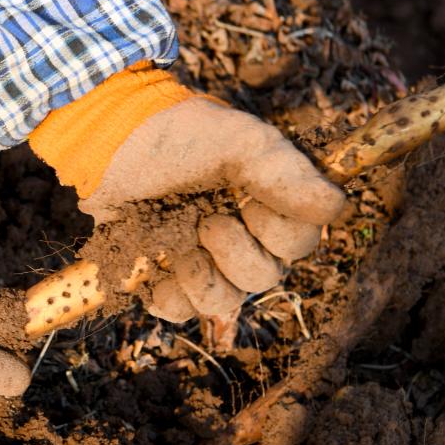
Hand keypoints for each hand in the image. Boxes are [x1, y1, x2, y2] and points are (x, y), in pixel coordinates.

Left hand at [78, 98, 345, 320]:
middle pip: (265, 277)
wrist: (107, 141)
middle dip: (235, 253)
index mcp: (268, 201)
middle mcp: (243, 234)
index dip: (277, 233)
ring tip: (180, 243)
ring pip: (225, 300)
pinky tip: (158, 268)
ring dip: (202, 276)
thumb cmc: (175, 133)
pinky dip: (169, 295)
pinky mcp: (165, 275)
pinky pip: (181, 311)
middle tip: (207, 218)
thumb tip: (338, 207)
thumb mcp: (237, 141)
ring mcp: (204, 257)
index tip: (248, 201)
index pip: (299, 243)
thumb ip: (286, 175)